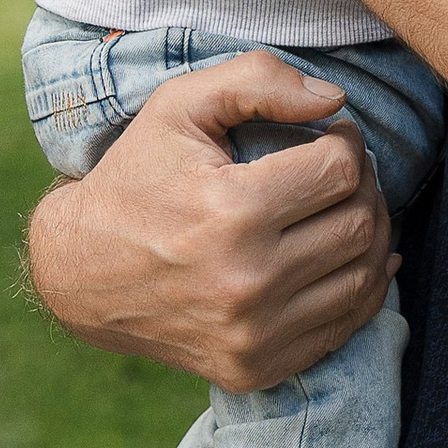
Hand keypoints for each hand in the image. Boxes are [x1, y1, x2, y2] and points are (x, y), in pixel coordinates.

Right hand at [24, 52, 395, 389]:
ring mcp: (254, 334)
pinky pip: (344, 327)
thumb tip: (335, 99)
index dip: (347, 144)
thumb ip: (257, 80)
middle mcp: (248, 281)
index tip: (334, 136)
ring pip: (363, 277)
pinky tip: (348, 258)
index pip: (339, 171)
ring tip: (344, 209)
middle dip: (364, 187)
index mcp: (232, 211)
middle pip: (358, 224)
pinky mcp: (256, 367)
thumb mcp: (179, 106)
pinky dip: (360, 289)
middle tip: (342, 172)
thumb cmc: (136, 178)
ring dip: (370, 235)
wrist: (78, 273)